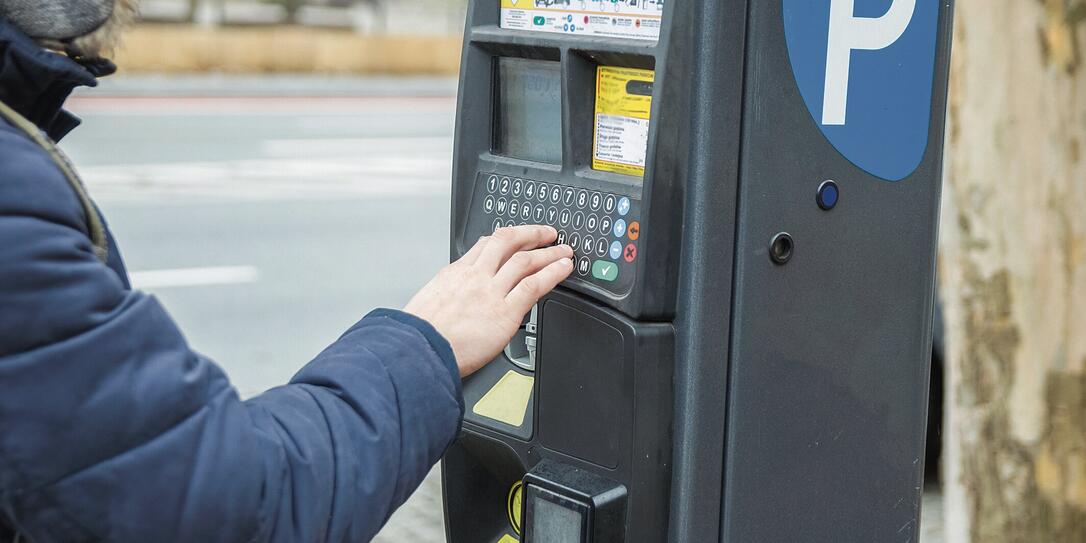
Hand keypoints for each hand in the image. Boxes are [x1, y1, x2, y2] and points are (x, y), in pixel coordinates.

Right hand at [404, 225, 573, 376]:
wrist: (419, 352)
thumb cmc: (421, 336)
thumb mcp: (429, 301)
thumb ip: (448, 295)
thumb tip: (454, 300)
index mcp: (455, 273)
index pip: (485, 245)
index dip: (506, 238)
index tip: (517, 238)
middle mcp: (474, 277)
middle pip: (507, 242)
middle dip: (531, 234)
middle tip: (547, 233)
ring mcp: (491, 292)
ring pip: (525, 261)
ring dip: (548, 253)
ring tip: (562, 251)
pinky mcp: (505, 312)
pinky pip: (534, 285)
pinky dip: (553, 273)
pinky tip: (563, 268)